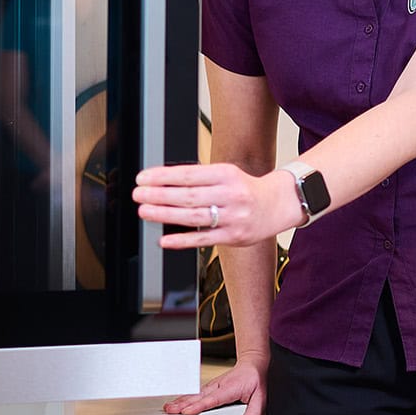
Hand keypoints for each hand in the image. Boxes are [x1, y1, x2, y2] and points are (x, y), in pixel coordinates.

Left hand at [133, 162, 299, 249]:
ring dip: (165, 215)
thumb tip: (162, 183)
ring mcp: (233, 217)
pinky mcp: (233, 236)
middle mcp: (230, 195)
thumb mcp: (226, 174)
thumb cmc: (245, 189)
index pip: (189, 174)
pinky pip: (204, 239)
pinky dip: (182, 240)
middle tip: (138, 195)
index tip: (143, 178)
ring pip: (193, 217)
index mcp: (226, 174)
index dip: (163, 176)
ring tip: (144, 211)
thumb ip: (199, 178)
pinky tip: (164, 239)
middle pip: (188, 196)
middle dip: (159, 195)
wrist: (277, 205)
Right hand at [162, 353, 266, 414]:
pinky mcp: (211, 387)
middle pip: (199, 396)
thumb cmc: (257, 380)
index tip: (188, 411)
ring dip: (181, 401)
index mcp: (230, 389)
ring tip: (169, 408)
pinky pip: (196, 393)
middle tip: (171, 411)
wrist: (254, 364)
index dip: (200, 406)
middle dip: (183, 403)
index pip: (213, 399)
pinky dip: (185, 398)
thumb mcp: (261, 401)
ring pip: (195, 394)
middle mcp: (219, 386)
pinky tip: (177, 403)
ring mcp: (213, 385)